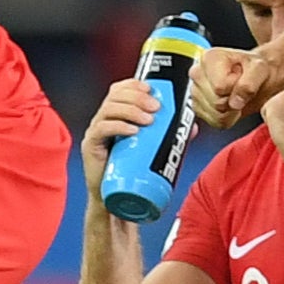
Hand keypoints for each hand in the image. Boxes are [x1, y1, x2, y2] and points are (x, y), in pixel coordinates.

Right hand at [81, 76, 159, 195]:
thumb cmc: (132, 171)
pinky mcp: (90, 147)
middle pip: (115, 97)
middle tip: (157, 108)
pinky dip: (118, 127)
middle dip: (137, 97)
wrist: (114, 199)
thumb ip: (171, 136)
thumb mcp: (153, 149)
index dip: (134, 85)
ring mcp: (95, 132)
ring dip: (131, 111)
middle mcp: (103, 119)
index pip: (119, 90)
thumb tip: (193, 127)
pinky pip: (101, 130)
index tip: (152, 89)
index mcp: (115, 115)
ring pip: (108, 110)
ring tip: (149, 121)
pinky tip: (133, 131)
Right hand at [189, 44, 268, 127]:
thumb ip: (248, 83)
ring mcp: (195, 91)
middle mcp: (197, 73)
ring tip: (237, 96)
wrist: (258, 77)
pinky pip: (215, 122)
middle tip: (240, 90)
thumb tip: (235, 102)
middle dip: (233, 100)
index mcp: (209, 59)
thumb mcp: (259, 69)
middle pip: (216, 102)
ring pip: (215, 114)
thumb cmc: (255, 69)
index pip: (219, 87)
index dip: (236, 88)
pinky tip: (232, 105)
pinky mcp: (198, 107)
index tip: (241, 80)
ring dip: (231, 110)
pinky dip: (227, 118)